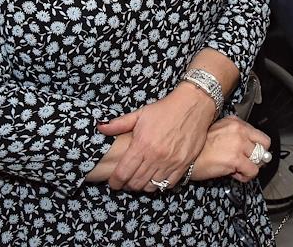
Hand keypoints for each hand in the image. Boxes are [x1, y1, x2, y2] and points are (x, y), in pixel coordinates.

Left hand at [97, 83, 216, 191]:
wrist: (193, 105)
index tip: (114, 182)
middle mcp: (156, 156)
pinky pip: (168, 184)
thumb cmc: (165, 109)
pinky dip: (159, 185)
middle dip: (127, 185)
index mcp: (142, 144)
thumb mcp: (140, 113)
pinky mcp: (184, 164)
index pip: (123, 172)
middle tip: (126, 181)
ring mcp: (171, 162)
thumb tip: (99, 127)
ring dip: (142, 186)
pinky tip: (155, 178)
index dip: (115, 182)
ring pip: (151, 186)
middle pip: (136, 182)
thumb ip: (119, 124)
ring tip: (140, 180)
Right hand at [190, 115, 272, 183]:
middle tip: (249, 162)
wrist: (185, 158)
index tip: (252, 152)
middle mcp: (238, 130)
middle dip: (258, 155)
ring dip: (251, 166)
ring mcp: (238, 144)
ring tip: (239, 169)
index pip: (258, 134)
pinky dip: (246, 176)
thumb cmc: (197, 148)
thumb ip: (234, 135)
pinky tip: (235, 174)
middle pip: (264, 145)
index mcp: (234, 122)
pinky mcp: (235, 159)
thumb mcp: (218, 131)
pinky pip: (252, 171)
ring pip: (260, 159)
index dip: (256, 146)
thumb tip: (247, 146)